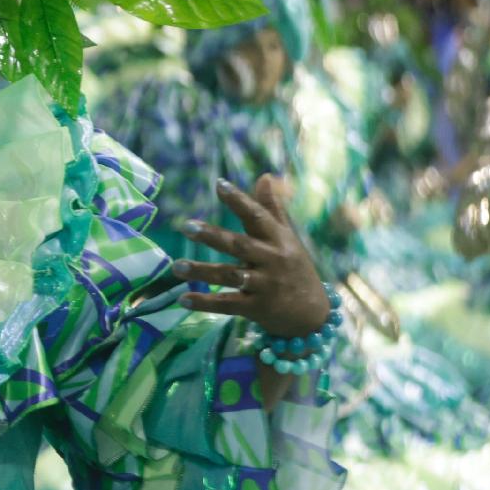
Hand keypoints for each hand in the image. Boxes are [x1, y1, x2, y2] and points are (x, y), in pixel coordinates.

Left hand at [170, 175, 330, 337]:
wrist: (313, 314)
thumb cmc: (295, 268)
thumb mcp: (287, 237)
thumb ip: (272, 208)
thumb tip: (263, 176)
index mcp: (278, 239)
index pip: (257, 216)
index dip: (239, 200)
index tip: (219, 184)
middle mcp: (272, 260)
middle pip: (239, 245)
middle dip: (213, 235)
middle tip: (186, 226)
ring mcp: (265, 285)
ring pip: (229, 276)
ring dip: (201, 271)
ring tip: (176, 266)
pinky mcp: (257, 308)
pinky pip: (228, 304)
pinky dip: (205, 303)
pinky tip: (183, 299)